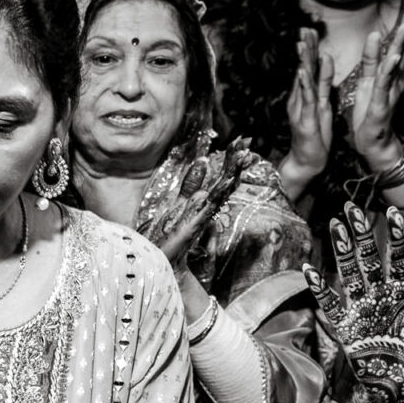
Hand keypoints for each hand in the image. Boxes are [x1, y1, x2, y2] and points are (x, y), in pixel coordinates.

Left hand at [133, 137, 247, 270]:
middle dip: (234, 161)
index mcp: (200, 201)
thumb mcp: (176, 202)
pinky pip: (209, 205)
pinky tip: (228, 179)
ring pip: (220, 190)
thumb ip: (189, 185)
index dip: (230, 160)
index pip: (219, 176)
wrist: (157, 261)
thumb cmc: (164, 234)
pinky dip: (219, 192)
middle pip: (223, 180)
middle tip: (246, 141)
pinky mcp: (194, 224)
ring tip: (243, 154)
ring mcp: (201, 215)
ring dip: (231, 172)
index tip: (241, 143)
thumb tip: (202, 163)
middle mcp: (204, 207)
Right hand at [282, 29, 334, 190]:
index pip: (307, 68)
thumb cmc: (315, 136)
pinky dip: (304, 84)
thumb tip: (323, 65)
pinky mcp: (306, 119)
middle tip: (305, 29)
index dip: (309, 49)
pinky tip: (303, 71)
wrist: (308, 161)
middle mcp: (300, 99)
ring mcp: (301, 109)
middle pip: (303, 69)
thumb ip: (321, 85)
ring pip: (303, 81)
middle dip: (305, 49)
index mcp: (306, 96)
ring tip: (302, 43)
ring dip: (302, 61)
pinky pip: (306, 99)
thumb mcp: (321, 106)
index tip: (310, 31)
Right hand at [306, 202, 403, 402]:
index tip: (393, 212)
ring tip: (334, 225)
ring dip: (342, 250)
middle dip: (361, 232)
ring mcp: (360, 308)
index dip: (395, 236)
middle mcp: (379, 294)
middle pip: (367, 258)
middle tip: (352, 207)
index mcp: (403, 291)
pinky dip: (319, 289)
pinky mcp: (345, 326)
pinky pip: (329, 304)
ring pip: (348, 273)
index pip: (398, 257)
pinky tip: (310, 271)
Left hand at [344, 18, 403, 171]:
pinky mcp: (380, 105)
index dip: (401, 28)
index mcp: (383, 75)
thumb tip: (376, 38)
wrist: (372, 144)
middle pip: (398, 50)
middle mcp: (388, 81)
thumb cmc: (369, 115)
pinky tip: (394, 57)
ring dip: (400, 44)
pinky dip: (388, 71)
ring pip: (393, 64)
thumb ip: (371, 62)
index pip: (393, 47)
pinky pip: (383, 85)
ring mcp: (386, 92)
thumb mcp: (366, 83)